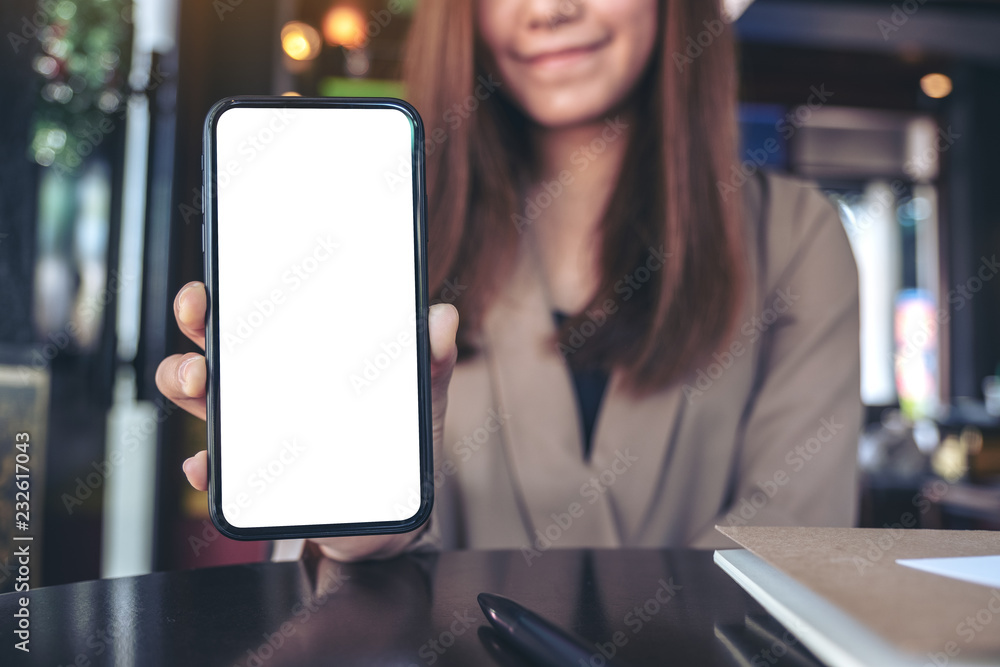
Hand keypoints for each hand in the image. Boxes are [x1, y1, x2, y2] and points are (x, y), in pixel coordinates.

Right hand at [155, 281, 459, 560]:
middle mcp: (268, 383)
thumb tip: (443, 318)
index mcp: (303, 353)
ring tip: (199, 385)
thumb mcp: (422, 400)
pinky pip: (214, 468)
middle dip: (195, 326)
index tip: (213, 287)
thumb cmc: (399, 447)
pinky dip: (204, 465)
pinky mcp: (251, 479)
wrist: (392, 520)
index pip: (256, 308)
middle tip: (204, 326)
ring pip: (197, 393)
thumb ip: (432, 361)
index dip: (225, 292)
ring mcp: (254, 429)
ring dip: (183, 382)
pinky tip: (209, 464)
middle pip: (212, 342)